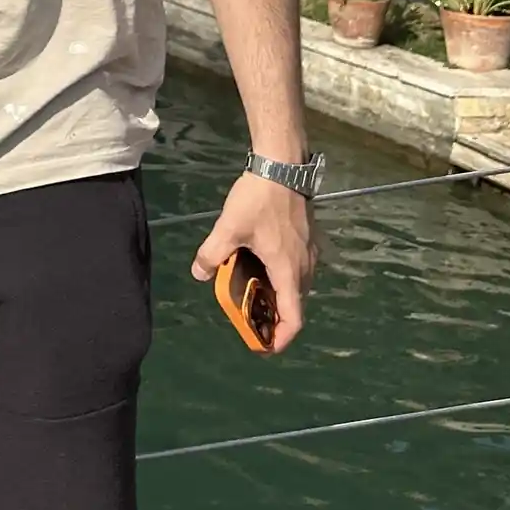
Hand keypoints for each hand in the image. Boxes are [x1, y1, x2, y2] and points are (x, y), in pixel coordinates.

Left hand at [191, 173, 317, 351]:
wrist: (282, 164)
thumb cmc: (259, 199)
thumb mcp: (229, 228)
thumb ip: (212, 254)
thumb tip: (199, 274)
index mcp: (288, 271)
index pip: (293, 319)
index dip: (281, 338)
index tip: (264, 345)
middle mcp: (305, 267)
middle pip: (295, 305)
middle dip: (275, 317)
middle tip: (250, 316)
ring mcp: (310, 251)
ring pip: (298, 286)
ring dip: (279, 295)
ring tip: (252, 290)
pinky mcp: (308, 237)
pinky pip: (298, 268)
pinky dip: (283, 276)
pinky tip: (261, 262)